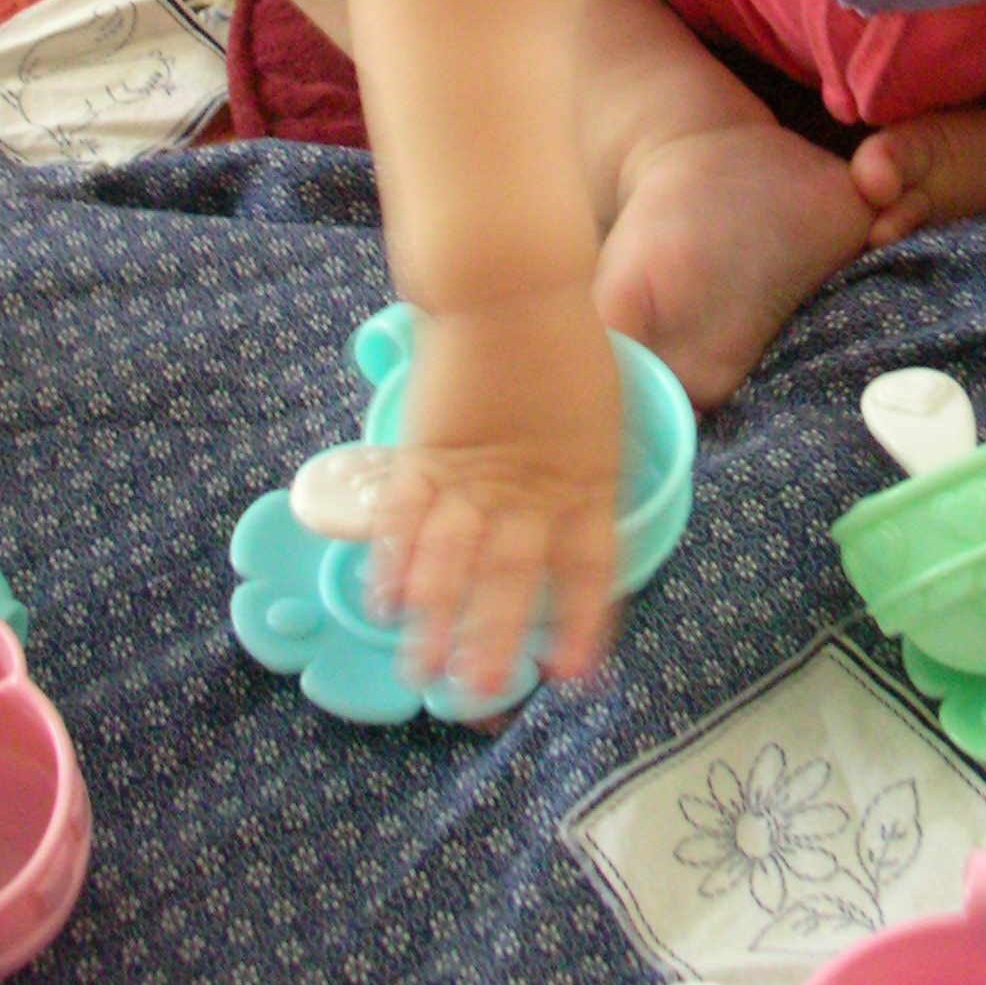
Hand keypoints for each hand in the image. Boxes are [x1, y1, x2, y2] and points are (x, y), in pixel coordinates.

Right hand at [367, 290, 621, 701]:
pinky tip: (384, 602)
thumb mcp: (601, 413)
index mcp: (589, 481)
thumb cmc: (565, 341)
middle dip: (495, 643)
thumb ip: (588, 471)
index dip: (581, 624)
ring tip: (419, 671)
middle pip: (514, 581)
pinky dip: (393, 562)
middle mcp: (532, 491)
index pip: (589, 569)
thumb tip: (582, 516)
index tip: (572, 674)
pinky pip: (405, 520)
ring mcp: (474, 476)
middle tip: (481, 696)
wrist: (512, 288)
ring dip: (434, 622)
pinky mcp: (426, 454)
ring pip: (452, 564)